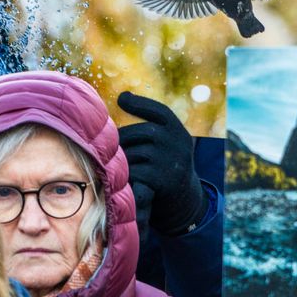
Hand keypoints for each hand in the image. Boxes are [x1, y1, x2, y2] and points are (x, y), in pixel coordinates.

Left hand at [116, 91, 205, 235]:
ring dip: (121, 157)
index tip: (122, 98)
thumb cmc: (167, 165)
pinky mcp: (160, 180)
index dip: (140, 103)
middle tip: (112, 146)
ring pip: (133, 152)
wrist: (183, 200)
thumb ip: (152, 126)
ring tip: (117, 163)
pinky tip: (122, 176)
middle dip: (123, 137)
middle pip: (141, 132)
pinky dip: (124, 174)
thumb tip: (123, 96)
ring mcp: (169, 162)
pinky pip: (132, 171)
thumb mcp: (169, 143)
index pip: (160, 111)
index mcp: (179, 132)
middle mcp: (177, 144)